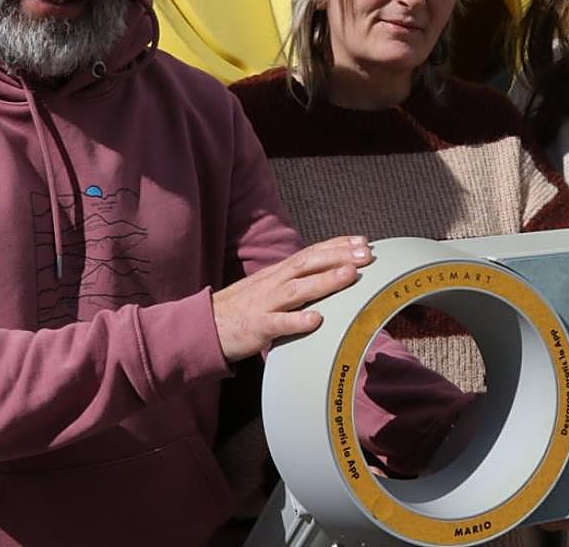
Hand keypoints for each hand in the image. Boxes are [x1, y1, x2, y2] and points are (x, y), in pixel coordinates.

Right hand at [212, 236, 371, 361]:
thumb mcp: (269, 287)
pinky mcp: (256, 327)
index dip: (337, 245)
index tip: (363, 241)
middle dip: (338, 257)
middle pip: (307, 264)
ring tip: (349, 276)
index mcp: (277, 272)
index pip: (310, 252)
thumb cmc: (242, 308)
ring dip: (324, 281)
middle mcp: (273, 283)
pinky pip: (278, 324)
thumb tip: (326, 273)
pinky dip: (297, 321)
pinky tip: (317, 320)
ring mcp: (264, 304)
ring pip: (297, 289)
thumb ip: (295, 281)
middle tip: (366, 255)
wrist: (202, 327)